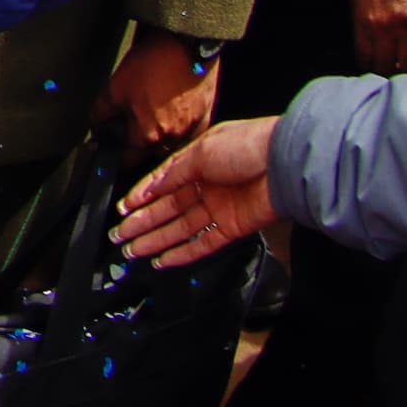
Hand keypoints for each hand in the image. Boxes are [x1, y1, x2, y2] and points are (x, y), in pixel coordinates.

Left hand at [97, 32, 220, 149]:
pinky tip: (170, 105)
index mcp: (150, 136)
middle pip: (149, 150)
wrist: (188, 43)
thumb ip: (101, 112)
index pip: (128, 160)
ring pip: (169, 140)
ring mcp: (193, 128)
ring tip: (152, 107)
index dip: (114, 153)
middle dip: (137, 139)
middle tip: (129, 118)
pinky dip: (177, 121)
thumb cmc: (154, 63)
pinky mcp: (206, 116)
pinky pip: (188, 128)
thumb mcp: (115, 86)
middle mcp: (174, 139)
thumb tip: (96, 125)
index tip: (108, 145)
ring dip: (159, 130)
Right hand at [117, 118, 280, 266]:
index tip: (122, 210)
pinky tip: (164, 260)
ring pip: (181, 229)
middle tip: (120, 236)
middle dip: (142, 223)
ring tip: (133, 251)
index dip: (140, 198)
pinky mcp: (233, 228)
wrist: (286, 164)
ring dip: (156, 241)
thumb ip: (173, 173)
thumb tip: (150, 188)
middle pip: (167, 210)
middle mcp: (206, 187)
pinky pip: (204, 244)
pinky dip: (184, 254)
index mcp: (196, 163)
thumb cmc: (248, 146)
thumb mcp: (201, 150)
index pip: (161, 184)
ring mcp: (219, 209)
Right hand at [352, 0, 406, 72]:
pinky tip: (370, 64)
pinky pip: (362, 51)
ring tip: (387, 73)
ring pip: (381, 64)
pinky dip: (366, 61)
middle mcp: (404, 28)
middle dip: (405, 74)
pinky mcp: (361, 21)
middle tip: (406, 77)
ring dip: (384, 70)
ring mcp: (380, 26)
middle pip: (404, 66)